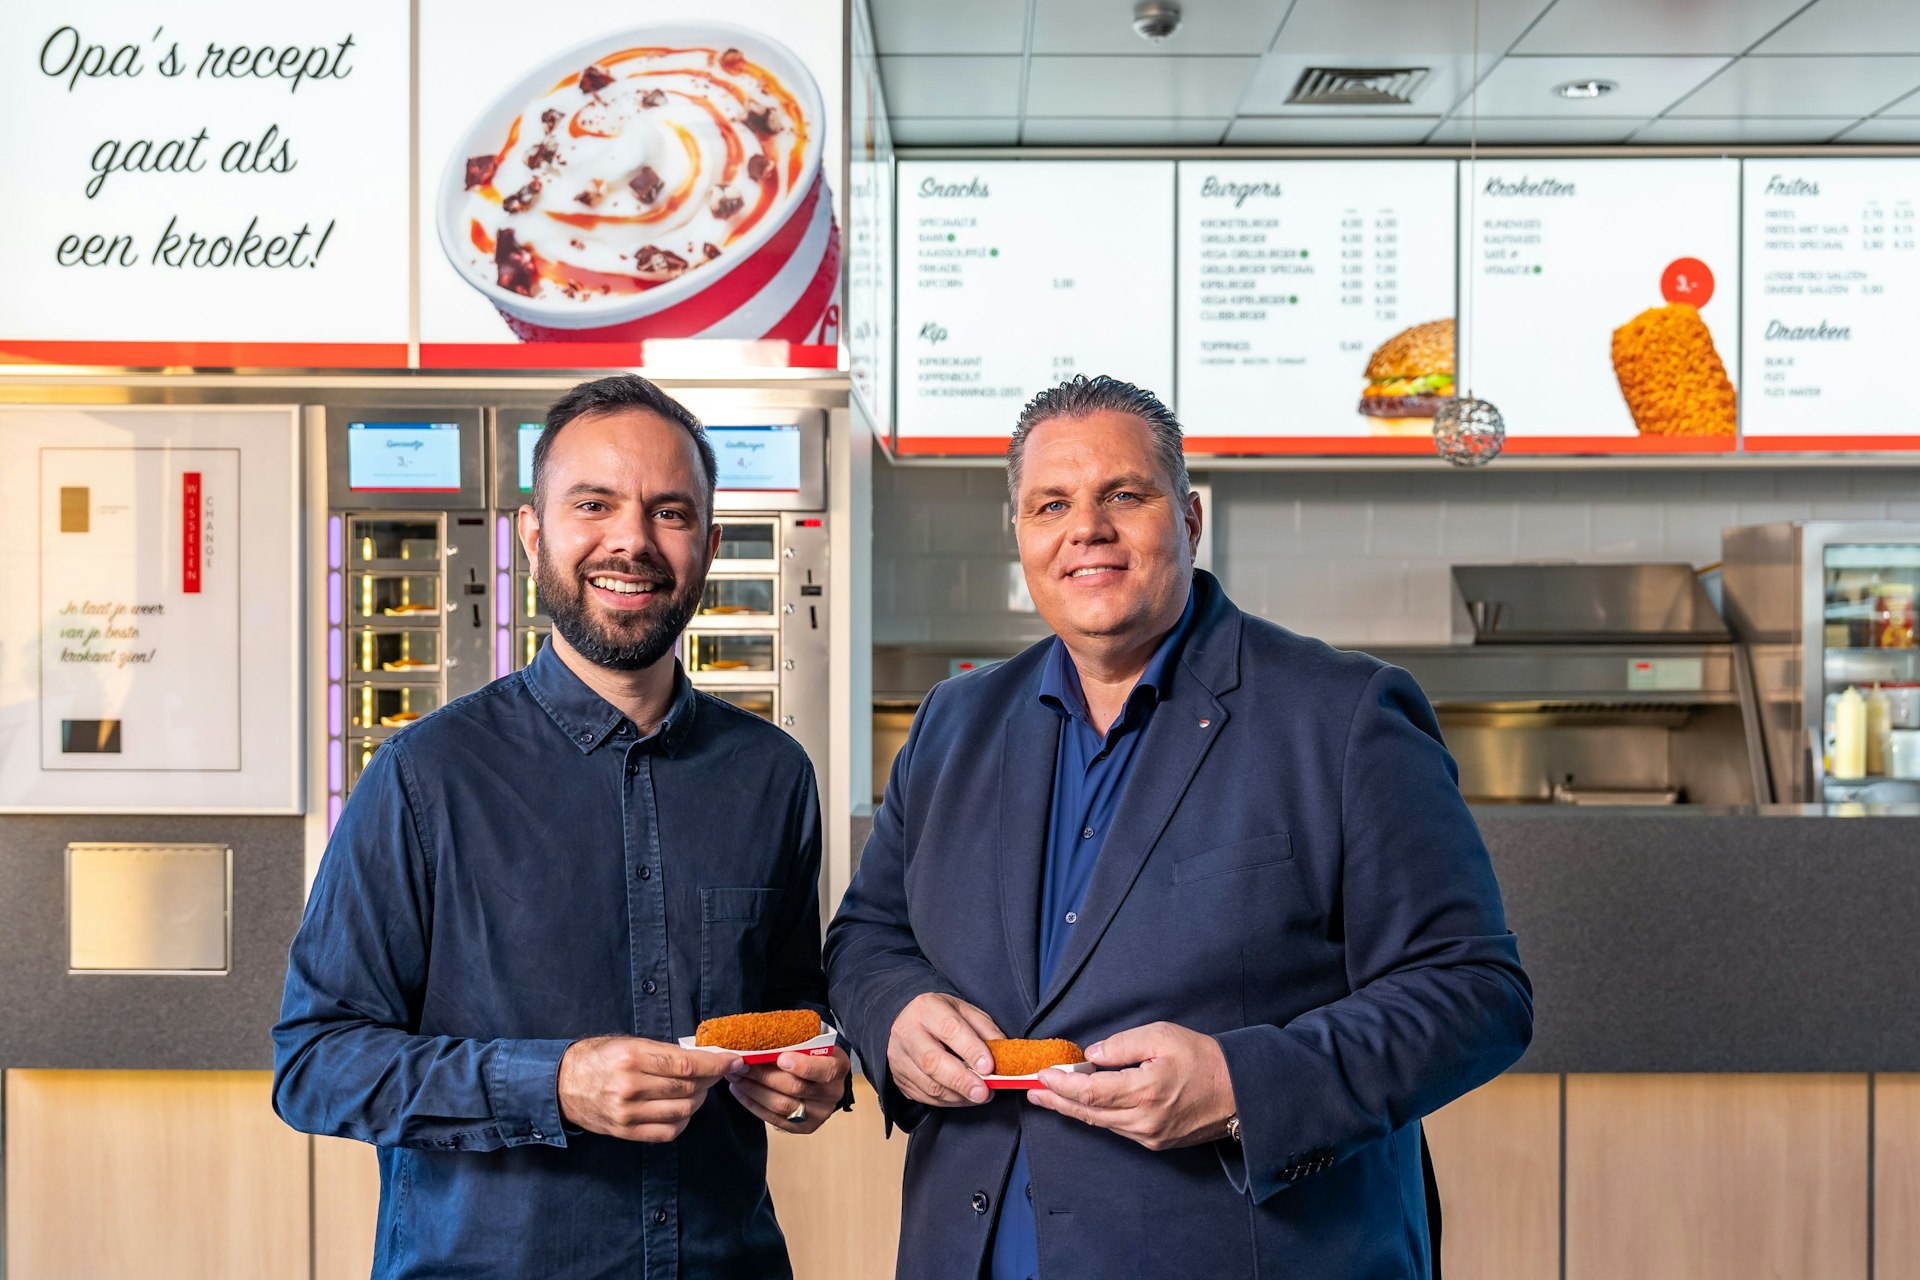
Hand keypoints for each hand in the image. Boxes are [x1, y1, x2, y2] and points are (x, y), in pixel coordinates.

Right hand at [558, 1036, 743, 1142]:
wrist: (561, 1085)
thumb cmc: (598, 1057)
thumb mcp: (629, 1043)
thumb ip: (665, 1052)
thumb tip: (706, 1057)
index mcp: (631, 1057)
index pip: (687, 1064)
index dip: (717, 1064)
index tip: (734, 1060)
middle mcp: (629, 1087)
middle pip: (689, 1088)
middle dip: (711, 1079)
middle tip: (717, 1072)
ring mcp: (627, 1113)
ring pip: (683, 1111)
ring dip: (698, 1099)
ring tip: (696, 1088)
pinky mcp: (626, 1132)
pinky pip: (668, 1132)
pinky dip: (683, 1120)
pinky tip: (681, 1108)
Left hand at [727, 1047, 852, 1133]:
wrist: (824, 1079)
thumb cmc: (814, 1054)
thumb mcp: (814, 1042)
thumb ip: (796, 1042)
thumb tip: (761, 1039)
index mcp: (839, 1067)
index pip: (825, 1070)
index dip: (803, 1066)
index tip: (781, 1058)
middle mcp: (831, 1094)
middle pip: (795, 1088)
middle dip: (764, 1075)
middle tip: (742, 1064)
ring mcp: (817, 1114)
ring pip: (781, 1105)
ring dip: (753, 1090)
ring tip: (735, 1076)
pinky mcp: (802, 1127)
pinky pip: (773, 1118)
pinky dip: (752, 1104)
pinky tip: (739, 1091)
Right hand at [887, 992, 1004, 1107]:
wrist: (906, 1021)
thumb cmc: (941, 1016)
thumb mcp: (965, 1012)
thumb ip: (986, 1031)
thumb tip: (1005, 1055)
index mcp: (927, 1009)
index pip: (950, 1029)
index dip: (971, 1050)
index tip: (989, 1067)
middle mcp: (907, 1033)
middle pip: (933, 1062)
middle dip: (962, 1081)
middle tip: (984, 1092)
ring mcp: (899, 1058)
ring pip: (929, 1085)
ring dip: (958, 1096)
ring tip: (979, 1095)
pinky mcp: (898, 1079)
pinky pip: (925, 1097)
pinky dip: (948, 1101)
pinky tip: (962, 1097)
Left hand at [1025, 1021, 1235, 1151]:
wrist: (1239, 1092)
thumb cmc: (1203, 1058)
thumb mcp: (1162, 1036)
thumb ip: (1123, 1044)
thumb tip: (1092, 1055)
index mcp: (1144, 1091)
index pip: (1090, 1093)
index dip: (1062, 1085)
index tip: (1042, 1075)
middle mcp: (1144, 1120)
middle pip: (1089, 1113)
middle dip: (1058, 1101)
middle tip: (1033, 1091)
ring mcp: (1150, 1135)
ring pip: (1102, 1124)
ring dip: (1074, 1110)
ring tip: (1051, 1097)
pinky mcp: (1156, 1141)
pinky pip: (1119, 1128)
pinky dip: (1098, 1116)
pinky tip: (1085, 1105)